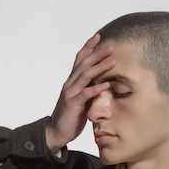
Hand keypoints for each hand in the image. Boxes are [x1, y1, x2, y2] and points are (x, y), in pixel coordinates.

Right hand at [44, 33, 115, 151]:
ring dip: (99, 67)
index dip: (88, 47)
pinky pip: (85, 94)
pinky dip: (96, 88)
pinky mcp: (72, 104)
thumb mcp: (82, 99)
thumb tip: (103, 81)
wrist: (56, 132)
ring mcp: (70, 93)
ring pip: (85, 75)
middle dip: (97, 53)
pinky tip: (106, 85)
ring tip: (112, 62)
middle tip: (110, 47)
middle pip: (83, 63)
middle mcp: (70, 83)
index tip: (98, 37)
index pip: (79, 59)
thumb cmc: (71, 116)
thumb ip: (89, 88)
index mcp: (72, 81)